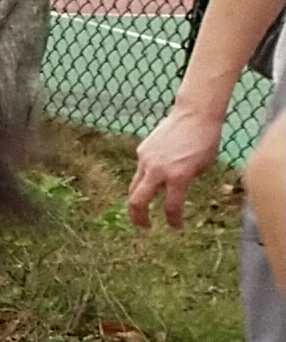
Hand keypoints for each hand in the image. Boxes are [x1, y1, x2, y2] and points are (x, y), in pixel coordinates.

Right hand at [131, 97, 227, 225]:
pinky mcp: (142, 150)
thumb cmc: (205, 140)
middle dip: (138, 217)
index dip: (173, 220)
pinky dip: (147, 176)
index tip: (175, 227)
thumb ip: (186, 180)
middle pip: (138, 200)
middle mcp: (158, 170)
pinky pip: (142, 169)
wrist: (194, 114)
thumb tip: (173, 189)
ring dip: (138, 199)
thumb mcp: (202, 166)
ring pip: (135, 186)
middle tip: (144, 226)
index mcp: (178, 177)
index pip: (171, 207)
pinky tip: (157, 172)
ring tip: (142, 207)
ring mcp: (147, 160)